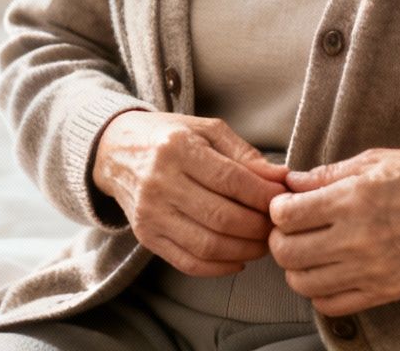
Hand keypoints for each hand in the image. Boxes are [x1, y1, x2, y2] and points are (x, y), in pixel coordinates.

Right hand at [91, 110, 289, 276]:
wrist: (116, 151)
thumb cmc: (170, 137)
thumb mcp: (207, 130)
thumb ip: (245, 154)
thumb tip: (281, 178)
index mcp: (178, 149)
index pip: (231, 180)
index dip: (263, 196)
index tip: (283, 200)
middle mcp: (160, 183)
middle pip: (222, 217)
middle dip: (259, 227)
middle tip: (277, 226)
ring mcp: (150, 214)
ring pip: (207, 245)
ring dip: (244, 251)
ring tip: (262, 243)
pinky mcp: (146, 237)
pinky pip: (188, 262)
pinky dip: (219, 267)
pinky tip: (238, 259)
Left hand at [266, 148, 399, 316]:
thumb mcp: (373, 161)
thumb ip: (326, 175)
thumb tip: (290, 184)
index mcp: (354, 199)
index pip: (287, 217)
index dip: (278, 209)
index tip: (286, 205)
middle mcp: (360, 239)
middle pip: (288, 253)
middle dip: (280, 239)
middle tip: (290, 229)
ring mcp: (373, 270)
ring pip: (304, 283)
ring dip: (297, 267)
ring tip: (309, 250)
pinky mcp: (387, 291)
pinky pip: (332, 305)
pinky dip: (320, 291)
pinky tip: (328, 271)